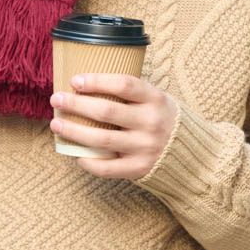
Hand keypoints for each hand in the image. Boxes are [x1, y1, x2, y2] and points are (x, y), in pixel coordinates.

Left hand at [49, 73, 177, 179]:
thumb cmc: (163, 121)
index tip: (75, 81)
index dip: (97, 81)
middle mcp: (151, 123)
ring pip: (101, 139)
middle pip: (106, 111)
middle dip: (76, 104)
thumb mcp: (157, 100)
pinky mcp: (139, 168)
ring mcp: (145, 147)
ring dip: (74, 131)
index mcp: (156, 100)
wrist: (193, 155)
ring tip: (56, 124)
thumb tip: (88, 84)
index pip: (124, 85)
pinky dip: (88, 161)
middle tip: (56, 99)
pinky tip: (75, 154)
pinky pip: (107, 167)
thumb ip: (132, 94)